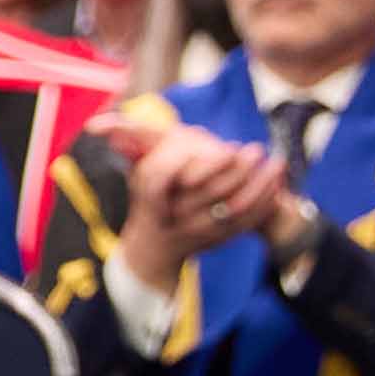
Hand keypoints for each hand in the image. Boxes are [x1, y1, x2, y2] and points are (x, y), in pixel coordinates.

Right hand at [114, 123, 279, 297]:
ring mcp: (196, 232)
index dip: (200, 164)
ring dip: (257, 185)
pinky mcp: (218, 240)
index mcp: (148, 195)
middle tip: (255, 149)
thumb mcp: (134, 167)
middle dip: (235, 169)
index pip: (165, 177)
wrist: (154, 248)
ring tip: (275, 163)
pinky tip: (277, 184)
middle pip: (208, 193)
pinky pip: (246, 222)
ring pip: (232, 209)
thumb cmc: (145, 197)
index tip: (223, 147)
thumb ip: (125, 139)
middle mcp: (171, 217)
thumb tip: (97, 126)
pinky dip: (265, 203)